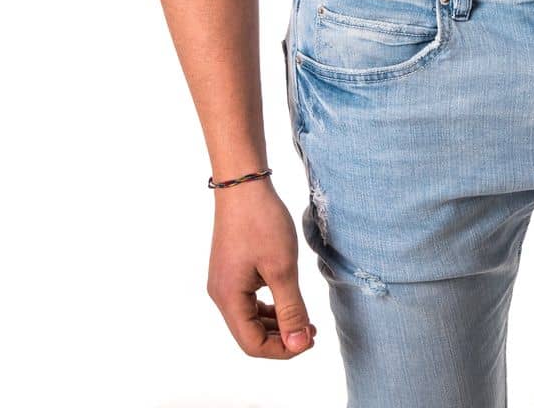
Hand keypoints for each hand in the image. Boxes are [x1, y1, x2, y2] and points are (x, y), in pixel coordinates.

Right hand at [206, 181, 317, 358]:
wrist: (244, 183)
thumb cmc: (262, 222)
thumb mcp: (283, 268)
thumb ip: (291, 310)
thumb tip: (298, 345)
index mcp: (229, 299)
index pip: (252, 344)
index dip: (283, 350)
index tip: (310, 339)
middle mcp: (221, 294)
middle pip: (249, 335)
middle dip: (281, 338)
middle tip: (312, 330)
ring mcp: (224, 282)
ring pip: (249, 318)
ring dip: (276, 323)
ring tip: (304, 318)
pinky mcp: (230, 270)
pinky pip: (248, 301)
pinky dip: (268, 307)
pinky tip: (286, 299)